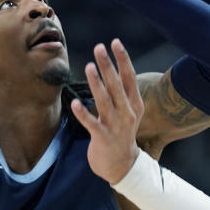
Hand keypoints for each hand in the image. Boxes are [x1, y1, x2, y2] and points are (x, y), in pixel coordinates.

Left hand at [71, 39, 143, 184]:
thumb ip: (122, 93)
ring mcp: (115, 126)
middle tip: (99, 48)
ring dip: (96, 84)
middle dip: (108, 66)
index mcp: (134, 105)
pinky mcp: (103, 138)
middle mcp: (127, 113)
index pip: (129, 78)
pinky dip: (83, 113)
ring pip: (105, 101)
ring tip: (88, 67)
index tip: (115, 42)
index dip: (123, 60)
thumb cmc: (121, 135)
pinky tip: (74, 103)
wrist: (122, 166)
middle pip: (117, 86)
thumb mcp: (128, 113)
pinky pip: (91, 123)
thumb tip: (113, 68)